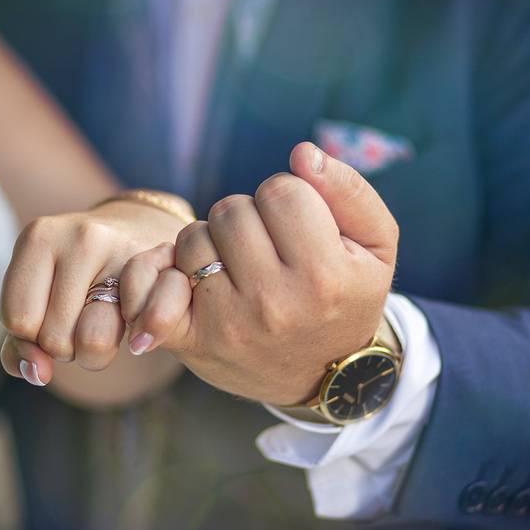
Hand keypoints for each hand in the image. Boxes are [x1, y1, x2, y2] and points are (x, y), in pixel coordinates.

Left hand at [0, 197, 187, 384]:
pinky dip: (132, 341)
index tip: (46, 316)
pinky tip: (129, 323)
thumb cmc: (73, 276)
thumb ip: (19, 346)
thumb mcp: (35, 299)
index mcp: (38, 237)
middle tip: (77, 318)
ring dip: (92, 350)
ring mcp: (124, 253)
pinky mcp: (158, 276)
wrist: (136, 234)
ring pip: (92, 342)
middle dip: (61, 345)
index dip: (29, 334)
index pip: (17, 319)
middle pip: (53, 337)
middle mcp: (80, 237)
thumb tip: (39, 374)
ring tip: (98, 322)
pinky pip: (134, 334)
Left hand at [127, 142, 398, 404]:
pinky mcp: (193, 341)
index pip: (280, 191)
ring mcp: (228, 323)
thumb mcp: (375, 245)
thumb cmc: (348, 296)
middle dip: (247, 218)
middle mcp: (273, 302)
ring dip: (211, 242)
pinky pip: (154, 283)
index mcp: (323, 275)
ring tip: (238, 267)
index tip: (297, 226)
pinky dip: (158, 272)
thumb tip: (301, 153)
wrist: (327, 376)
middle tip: (266, 248)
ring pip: (193, 238)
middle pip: (231, 210)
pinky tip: (180, 280)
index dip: (287, 199)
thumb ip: (348, 190)